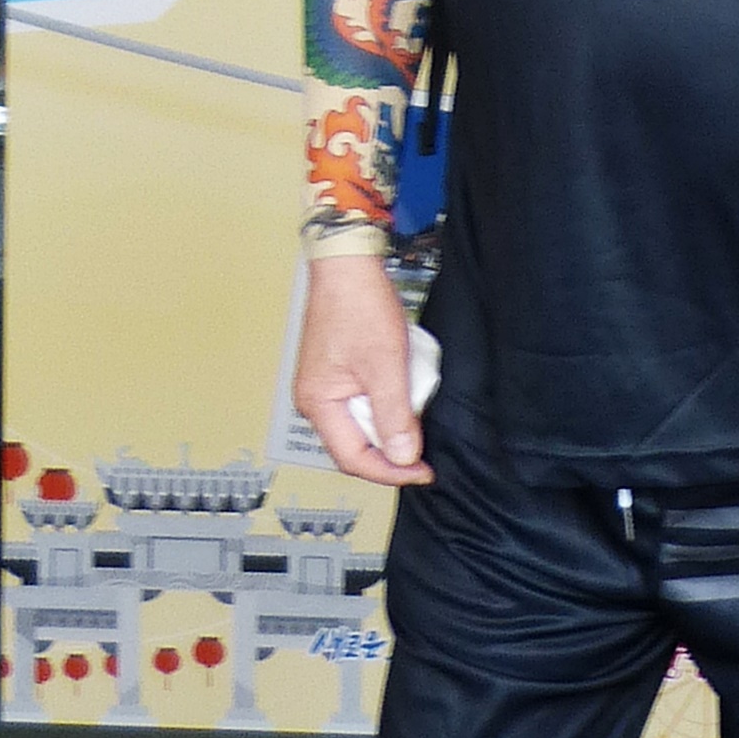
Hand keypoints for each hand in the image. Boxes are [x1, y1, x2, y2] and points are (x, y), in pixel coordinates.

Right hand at [294, 249, 433, 487]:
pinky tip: (403, 390)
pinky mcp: (337, 374)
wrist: (350, 265)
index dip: (390, 471)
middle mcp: (315, 399)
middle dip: (391, 449)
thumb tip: (402, 456)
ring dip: (390, 425)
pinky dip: (386, 403)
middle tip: (423, 447)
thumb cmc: (359, 305)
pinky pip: (363, 403)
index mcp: (319, 403)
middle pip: (356, 445)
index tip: (421, 471)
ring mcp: (325, 386)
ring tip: (414, 412)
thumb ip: (394, 415)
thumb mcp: (386, 365)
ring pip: (361, 425)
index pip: (353, 458)